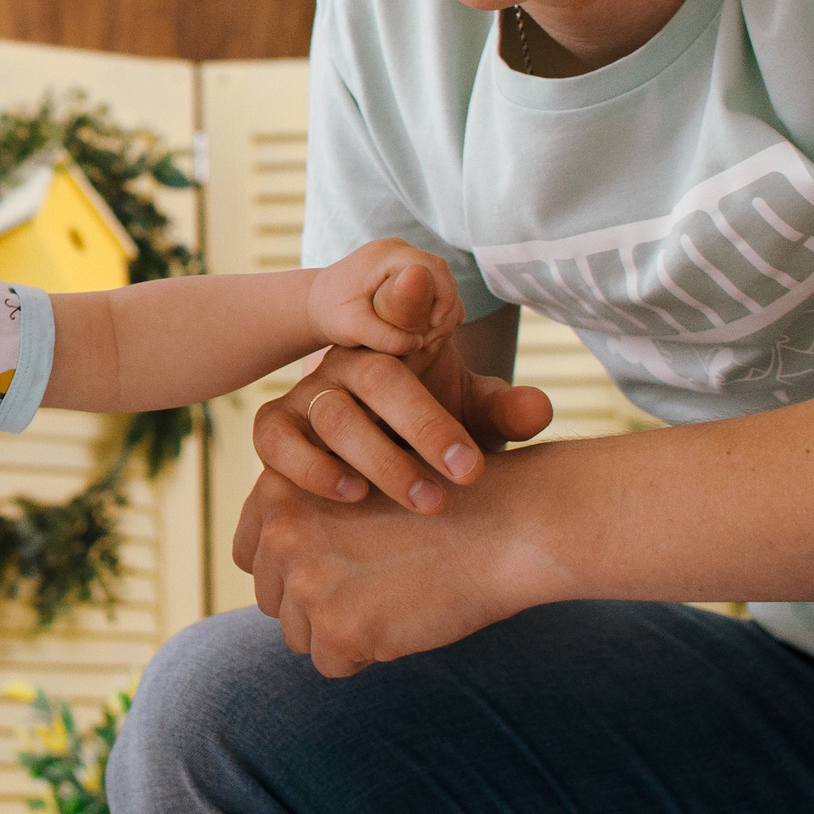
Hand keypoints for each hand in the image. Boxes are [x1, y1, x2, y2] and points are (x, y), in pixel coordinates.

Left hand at [234, 461, 564, 676]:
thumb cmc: (443, 502)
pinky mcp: (340, 626)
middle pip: (272, 599)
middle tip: (375, 587)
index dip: (289, 570)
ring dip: (341, 630)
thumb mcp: (355, 487)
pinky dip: (368, 654)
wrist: (505, 521)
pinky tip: (406, 619)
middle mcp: (281, 532)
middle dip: (316, 603)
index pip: (250, 555)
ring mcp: (306, 581)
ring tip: (395, 598)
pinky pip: (334, 664)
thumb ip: (306, 521)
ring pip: (300, 636)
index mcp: (279, 488)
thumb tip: (270, 579)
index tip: (329, 572)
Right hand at [256, 313, 552, 514]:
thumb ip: (502, 409)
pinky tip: (354, 494)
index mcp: (398, 344)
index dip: (414, 312)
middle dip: (427, 426)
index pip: (405, 313)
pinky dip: (312, 469)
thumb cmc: (435, 432)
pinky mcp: (276, 429)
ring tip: (427, 501)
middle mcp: (348, 362)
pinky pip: (276, 442)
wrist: (378, 458)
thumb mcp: (473, 414)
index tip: (446, 333)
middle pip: (378, 377)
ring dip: (383, 460)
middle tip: (469, 474)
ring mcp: (307, 394)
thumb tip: (538, 408)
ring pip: (333, 416)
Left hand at [306, 239, 463, 356]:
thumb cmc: (330, 314)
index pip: (434, 267)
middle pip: (442, 273)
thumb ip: (384, 336)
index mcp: (384, 254)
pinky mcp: (406, 271)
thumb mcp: (352, 329)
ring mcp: (403, 257)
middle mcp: (398, 249)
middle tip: (433, 340)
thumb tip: (419, 342)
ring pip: (442, 281)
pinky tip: (426, 333)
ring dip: (444, 311)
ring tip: (428, 339)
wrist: (314, 304)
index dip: (445, 299)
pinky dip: (436, 310)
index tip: (434, 329)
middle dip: (446, 308)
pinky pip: (434, 287)